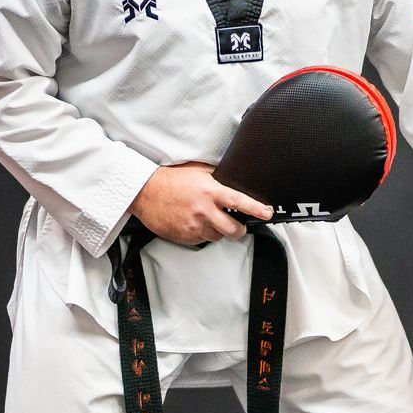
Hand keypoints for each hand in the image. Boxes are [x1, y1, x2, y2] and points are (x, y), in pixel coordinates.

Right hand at [129, 162, 272, 243]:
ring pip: (217, 237)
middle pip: (233, 229)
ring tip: (207, 219)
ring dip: (217, 231)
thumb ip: (217, 178)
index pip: (239, 202)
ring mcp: (193, 225)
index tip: (267, 213)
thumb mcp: (198, 172)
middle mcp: (203, 210)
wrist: (144, 192)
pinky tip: (193, 222)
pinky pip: (201, 240)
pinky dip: (201, 234)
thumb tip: (234, 182)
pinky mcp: (184, 236)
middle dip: (239, 230)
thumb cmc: (170, 180)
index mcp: (209, 192)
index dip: (256, 209)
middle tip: (238, 226)